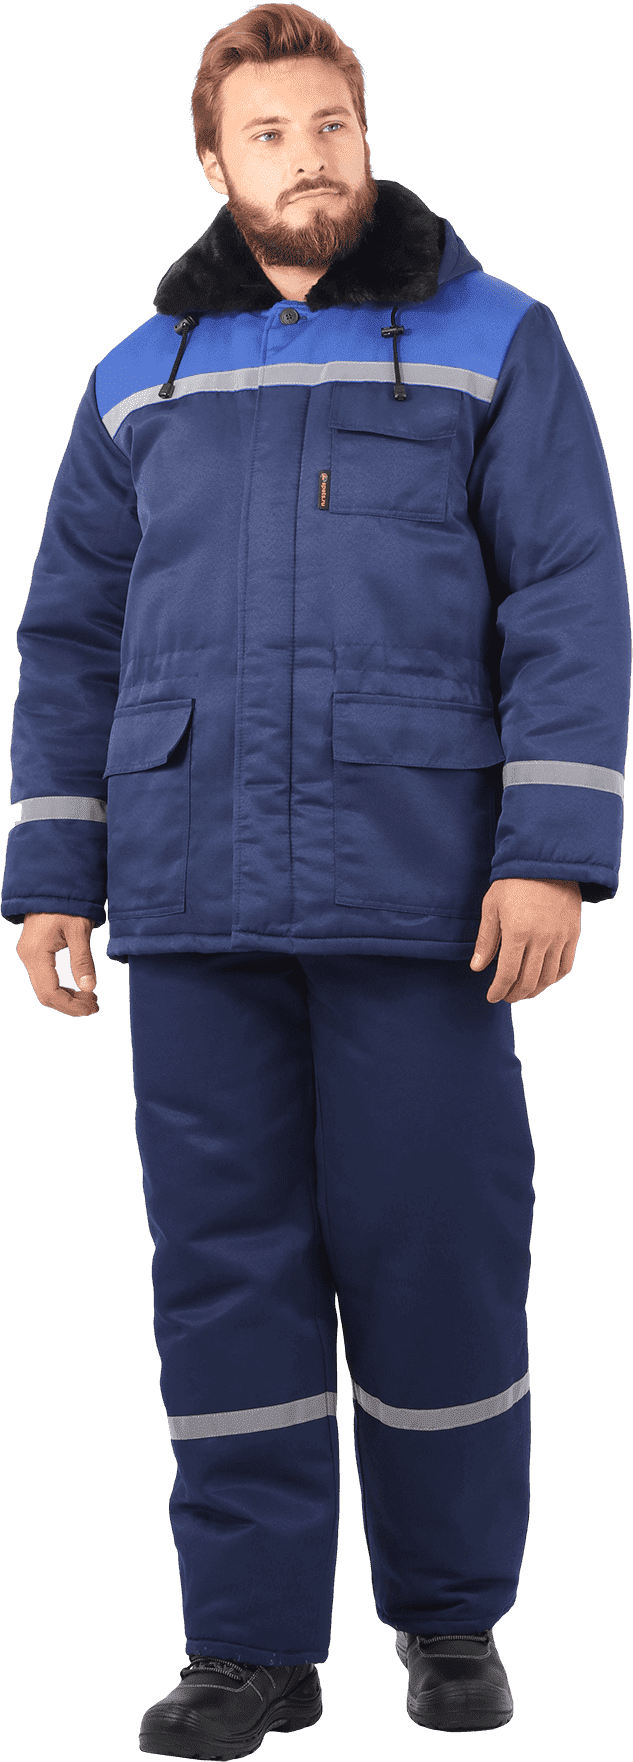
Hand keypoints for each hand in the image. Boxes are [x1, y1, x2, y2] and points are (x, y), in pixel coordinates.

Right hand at [16, 912, 98, 1015]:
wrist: (53, 883)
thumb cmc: (67, 902)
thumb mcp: (79, 930)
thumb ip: (83, 960)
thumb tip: (90, 988)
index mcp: (36, 953)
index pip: (51, 992)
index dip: (72, 1005)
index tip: (93, 1007)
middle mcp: (27, 957)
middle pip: (45, 996)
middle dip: (70, 1005)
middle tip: (95, 1006)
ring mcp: (28, 956)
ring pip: (44, 990)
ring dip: (67, 999)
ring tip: (90, 999)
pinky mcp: (34, 953)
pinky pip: (45, 980)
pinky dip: (62, 989)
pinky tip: (79, 989)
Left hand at [470, 877, 581, 1001]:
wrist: (545, 861)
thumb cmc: (513, 882)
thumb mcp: (492, 906)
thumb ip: (486, 940)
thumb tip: (477, 968)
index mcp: (518, 932)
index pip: (508, 974)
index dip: (499, 990)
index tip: (492, 997)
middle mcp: (541, 939)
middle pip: (529, 981)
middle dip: (515, 995)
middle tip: (506, 997)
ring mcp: (560, 937)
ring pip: (548, 978)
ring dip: (534, 991)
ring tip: (523, 992)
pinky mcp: (573, 933)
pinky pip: (566, 966)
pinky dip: (554, 978)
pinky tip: (543, 979)